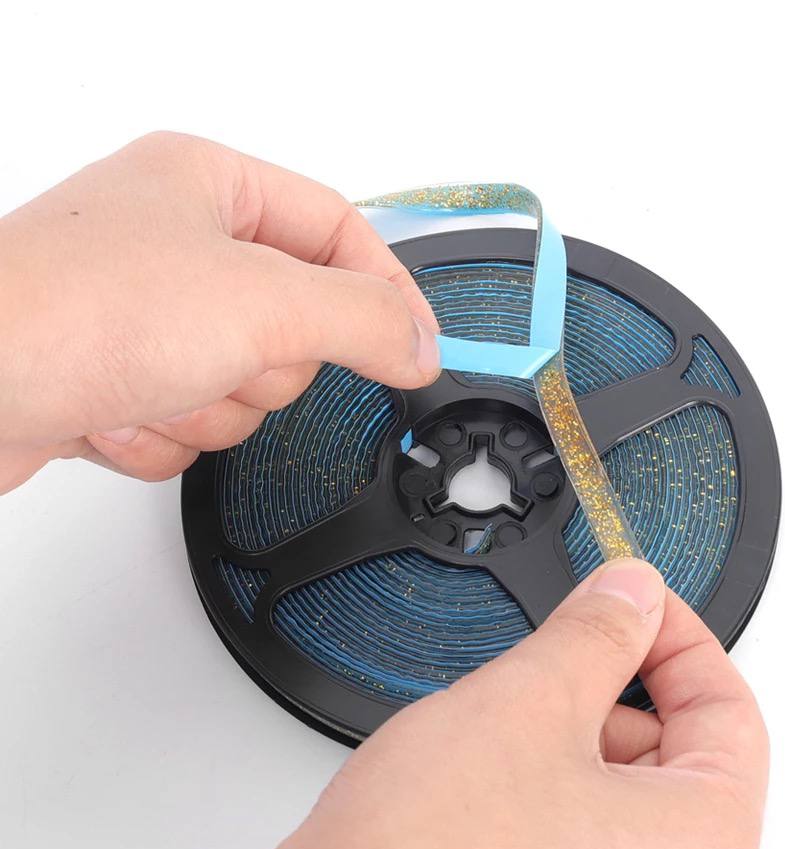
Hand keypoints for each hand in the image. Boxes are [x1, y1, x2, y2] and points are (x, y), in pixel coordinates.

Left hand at [0, 132, 439, 493]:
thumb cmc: (72, 313)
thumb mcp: (260, 303)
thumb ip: (363, 320)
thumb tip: (420, 344)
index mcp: (212, 187)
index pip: (341, 231)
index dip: (388, 291)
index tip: (421, 347)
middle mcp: (179, 246)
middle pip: (295, 325)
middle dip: (261, 366)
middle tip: (222, 354)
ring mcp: (147, 318)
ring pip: (244, 388)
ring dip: (208, 406)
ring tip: (151, 384)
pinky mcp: (121, 379)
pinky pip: (192, 425)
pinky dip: (162, 433)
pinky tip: (114, 409)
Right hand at [151, 559, 767, 848]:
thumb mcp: (530, 699)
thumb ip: (599, 632)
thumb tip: (632, 594)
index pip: (729, 709)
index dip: (678, 635)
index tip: (633, 602)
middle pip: (679, 759)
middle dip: (618, 692)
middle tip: (557, 656)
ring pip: (624, 802)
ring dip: (575, 745)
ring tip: (501, 734)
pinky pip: (583, 848)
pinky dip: (551, 798)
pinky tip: (487, 790)